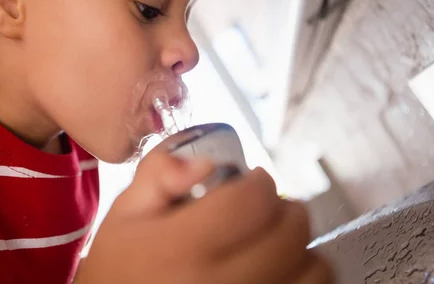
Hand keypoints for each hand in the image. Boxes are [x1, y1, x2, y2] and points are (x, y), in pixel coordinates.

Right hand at [75, 125, 332, 283]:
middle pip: (291, 232)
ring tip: (273, 242)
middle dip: (284, 208)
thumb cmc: (120, 270)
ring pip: (314, 269)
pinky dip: (303, 276)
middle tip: (265, 208)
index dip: (260, 181)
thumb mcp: (124, 215)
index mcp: (181, 248)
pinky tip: (278, 271)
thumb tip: (206, 161)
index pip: (251, 201)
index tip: (253, 180)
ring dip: (300, 247)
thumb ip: (159, 174)